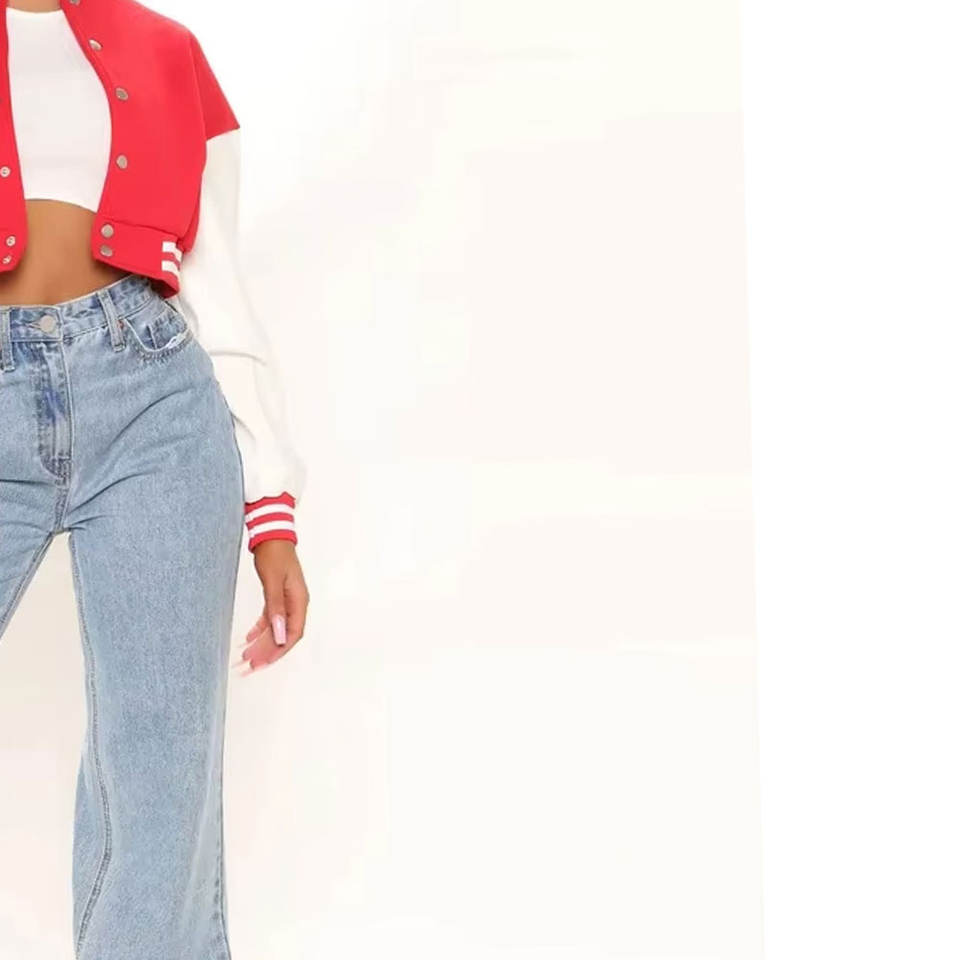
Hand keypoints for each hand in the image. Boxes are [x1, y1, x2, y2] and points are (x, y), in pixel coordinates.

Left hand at [234, 540, 308, 673]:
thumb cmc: (274, 554)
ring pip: (277, 629)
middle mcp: (296, 603)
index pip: (293, 634)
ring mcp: (287, 600)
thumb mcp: (272, 581)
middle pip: (284, 635)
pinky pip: (271, 619)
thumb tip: (280, 634)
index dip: (278, 651)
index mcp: (298, 601)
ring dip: (263, 643)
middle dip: (268, 652)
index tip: (262, 663)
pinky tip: (249, 638)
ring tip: (247, 656)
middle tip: (250, 665)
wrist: (272, 534)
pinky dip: (261, 630)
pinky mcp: (278, 596)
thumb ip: (276, 608)